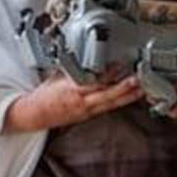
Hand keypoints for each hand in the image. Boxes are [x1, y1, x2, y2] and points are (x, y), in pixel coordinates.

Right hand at [4, 72, 143, 132]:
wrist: (35, 114)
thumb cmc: (44, 95)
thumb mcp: (57, 76)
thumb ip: (74, 69)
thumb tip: (86, 60)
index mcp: (72, 90)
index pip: (93, 82)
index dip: (107, 75)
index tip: (119, 65)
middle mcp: (81, 102)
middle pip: (107, 96)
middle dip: (124, 89)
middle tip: (139, 80)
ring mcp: (85, 111)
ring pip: (110, 104)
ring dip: (126, 97)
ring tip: (141, 90)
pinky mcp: (87, 116)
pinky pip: (105, 108)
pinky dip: (117, 102)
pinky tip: (127, 98)